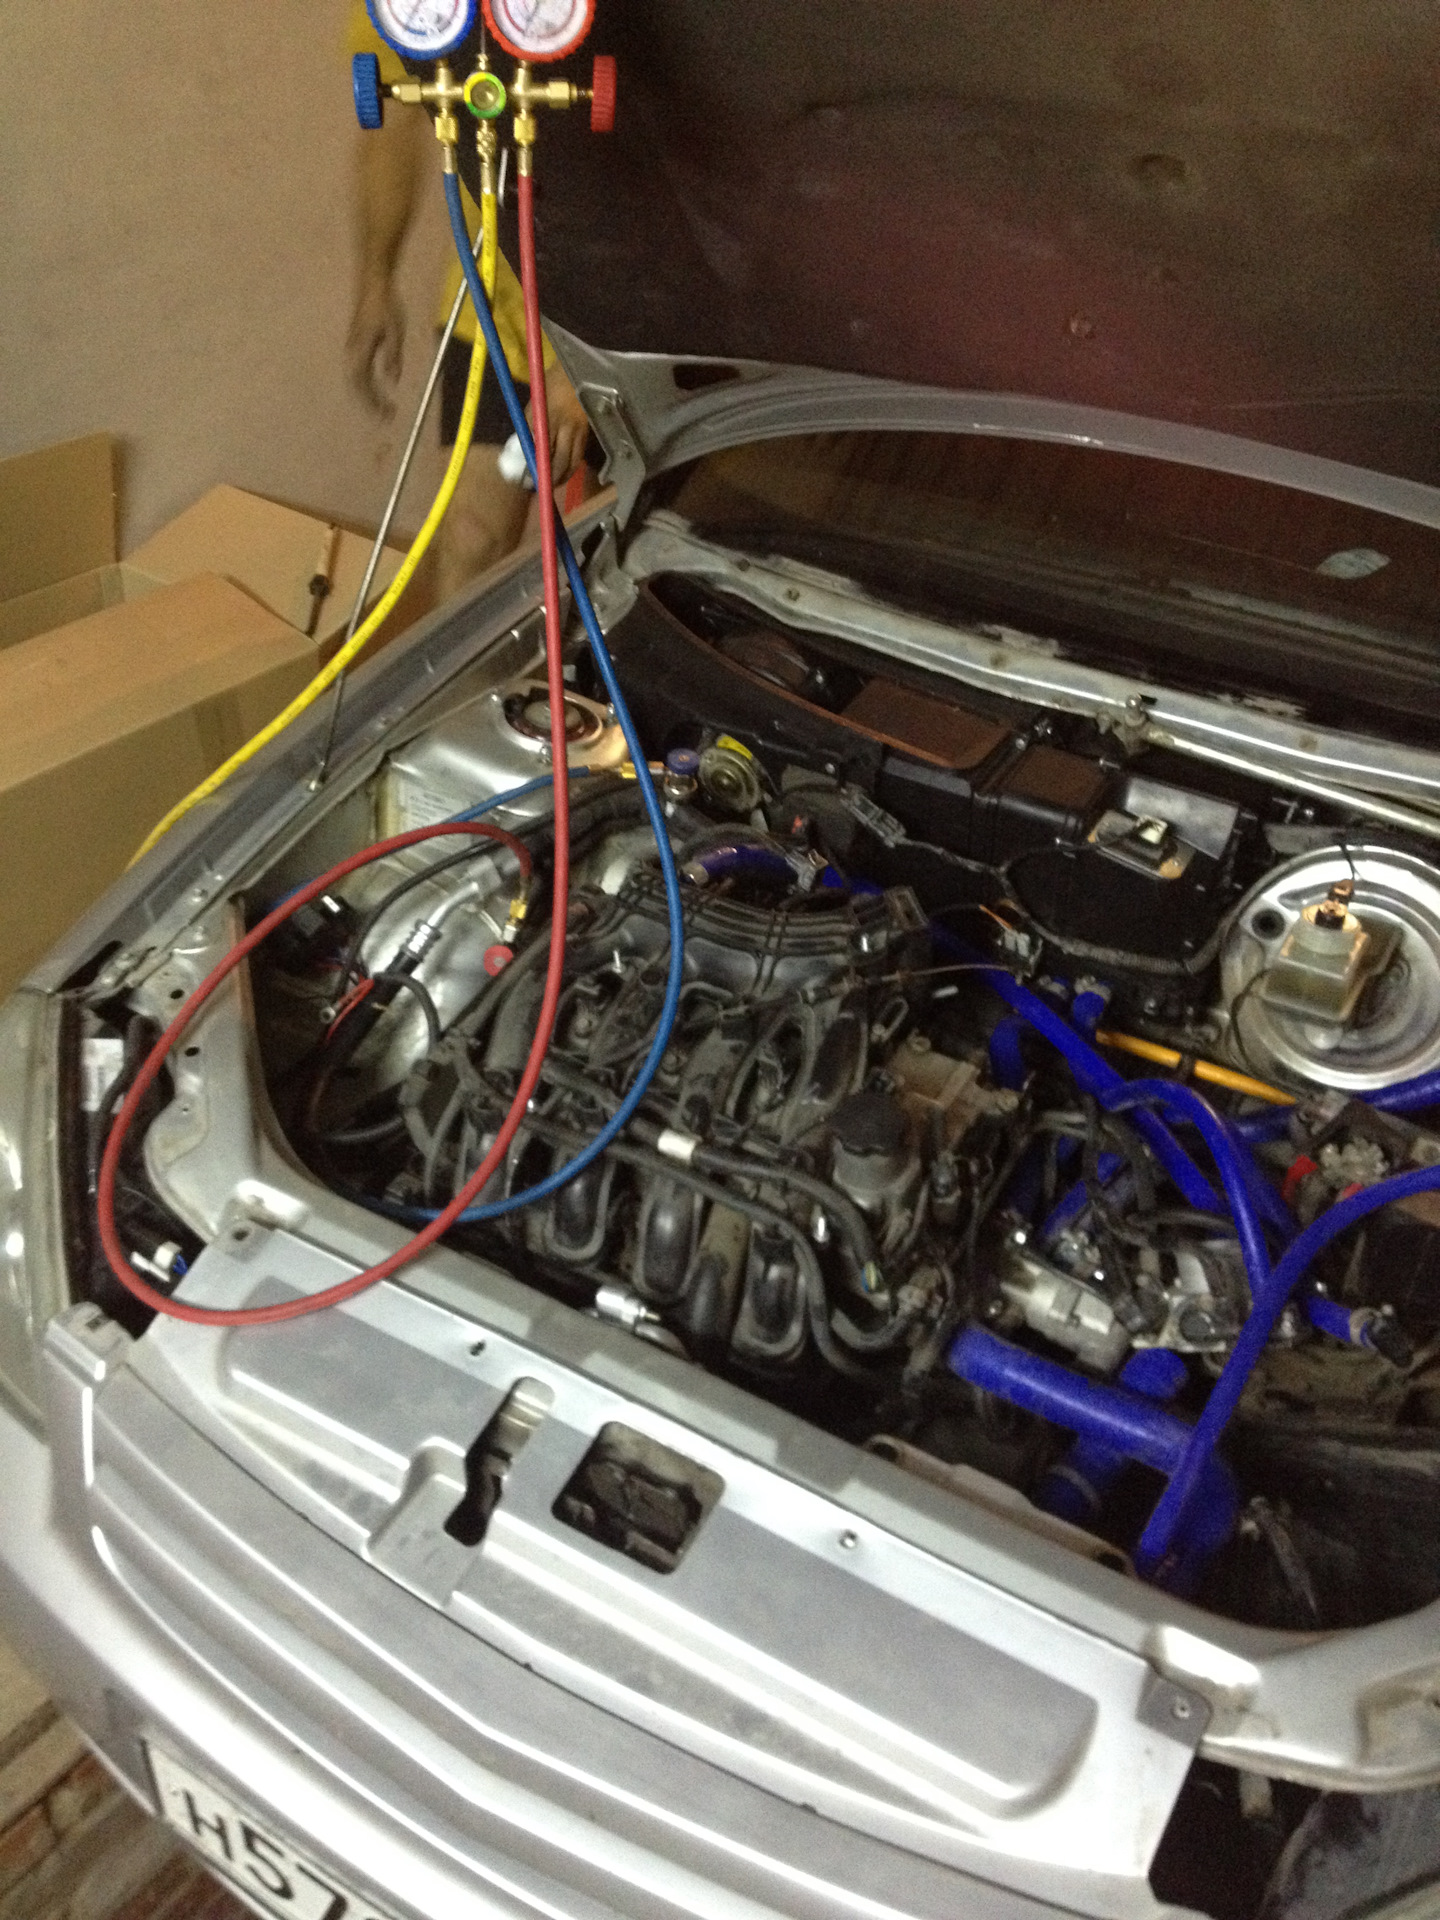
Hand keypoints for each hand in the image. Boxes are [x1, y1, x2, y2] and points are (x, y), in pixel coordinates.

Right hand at [347, 276, 404, 417]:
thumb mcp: (395, 330)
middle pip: (358, 385)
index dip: (373, 401)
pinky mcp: (357, 344)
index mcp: (361, 348)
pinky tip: (380, 390)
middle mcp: (353, 350)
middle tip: (388, 416)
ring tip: (385, 408)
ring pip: (358, 379)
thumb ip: (393, 355)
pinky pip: (361, 371)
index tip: (387, 414)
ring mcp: (353, 347)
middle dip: (371, 403)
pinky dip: (369, 385)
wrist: (373, 282)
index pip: (363, 383)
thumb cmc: (386, 304)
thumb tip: (393, 380)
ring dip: (370, 396)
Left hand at [530, 363, 589, 483]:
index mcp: (547, 418)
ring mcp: (578, 431)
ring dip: (563, 476)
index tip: (527, 479)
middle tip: (542, 486)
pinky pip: (579, 455)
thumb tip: (521, 452)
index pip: (540, 450)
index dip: (535, 467)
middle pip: (559, 461)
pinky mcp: (586, 433)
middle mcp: (564, 426)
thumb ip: (528, 429)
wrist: (575, 374)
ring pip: (572, 462)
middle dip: (551, 477)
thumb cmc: (550, 387)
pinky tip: (565, 471)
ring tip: (554, 483)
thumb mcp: (533, 406)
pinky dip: (571, 466)